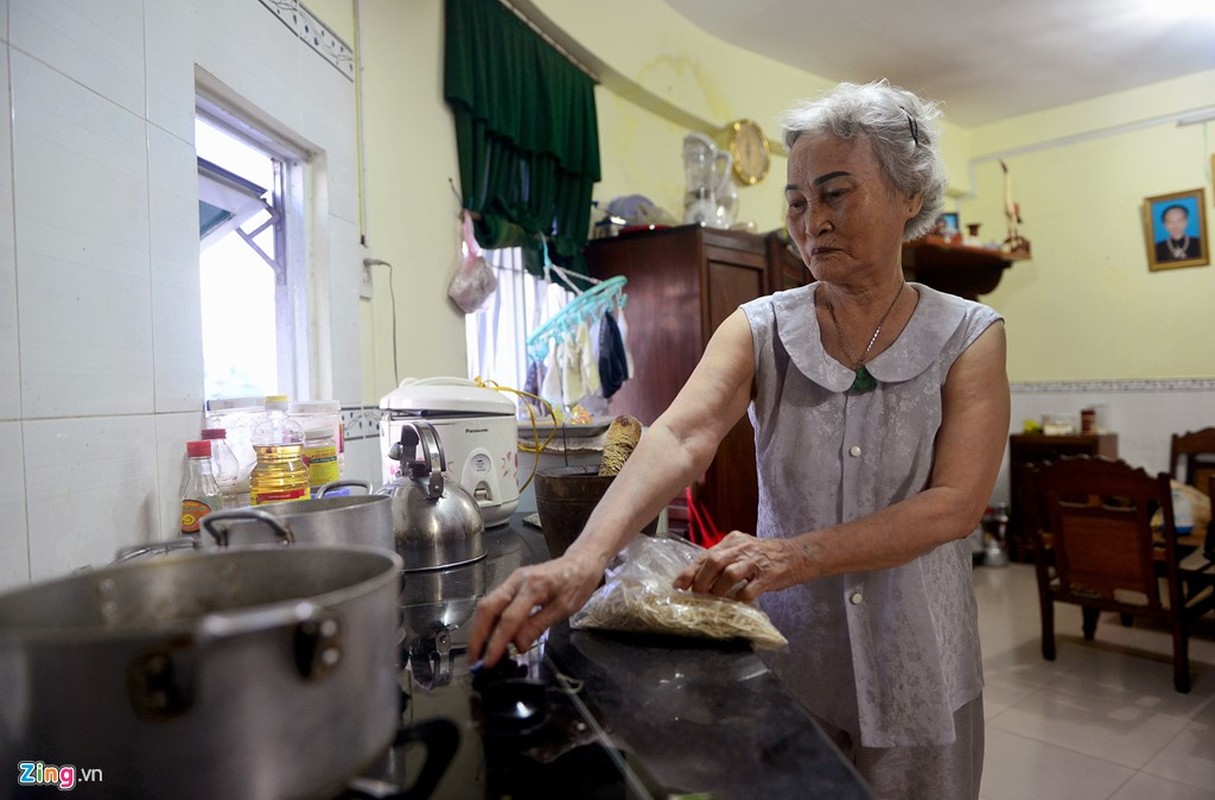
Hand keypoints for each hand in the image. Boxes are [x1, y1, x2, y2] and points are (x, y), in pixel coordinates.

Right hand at [468, 553, 602, 667]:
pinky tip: (490, 637)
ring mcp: (511, 580)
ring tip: (479, 653)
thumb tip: (518, 646)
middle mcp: (516, 580)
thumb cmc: (577, 584)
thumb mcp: (564, 608)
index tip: (489, 663)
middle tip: (475, 660)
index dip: (496, 643)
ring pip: (487, 605)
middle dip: (477, 636)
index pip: (508, 619)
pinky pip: (494, 603)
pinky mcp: (511, 584)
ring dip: (480, 630)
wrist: (580, 562)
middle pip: (487, 608)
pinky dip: (488, 622)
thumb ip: (539, 625)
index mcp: (533, 587)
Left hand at [672, 532, 792, 601]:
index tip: (678, 584)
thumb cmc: (764, 556)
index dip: (689, 571)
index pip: (705, 555)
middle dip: (701, 581)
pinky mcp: (768, 576)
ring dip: (718, 590)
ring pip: (729, 574)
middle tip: (697, 595)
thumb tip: (698, 576)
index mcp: (732, 541)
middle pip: (714, 562)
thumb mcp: (742, 550)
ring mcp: (755, 561)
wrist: (796, 555)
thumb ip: (723, 559)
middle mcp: (742, 548)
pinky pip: (749, 590)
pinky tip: (735, 602)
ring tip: (714, 599)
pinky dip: (739, 598)